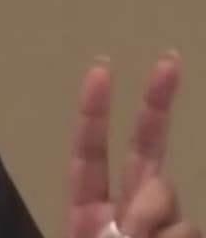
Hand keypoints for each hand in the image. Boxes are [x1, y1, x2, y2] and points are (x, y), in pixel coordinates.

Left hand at [68, 52, 198, 237]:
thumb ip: (106, 230)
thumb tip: (141, 223)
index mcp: (89, 208)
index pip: (90, 149)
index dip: (95, 111)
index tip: (102, 68)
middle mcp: (129, 208)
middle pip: (146, 146)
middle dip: (156, 102)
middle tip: (169, 59)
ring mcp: (165, 225)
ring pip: (166, 194)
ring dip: (152, 221)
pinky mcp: (189, 235)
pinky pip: (190, 229)